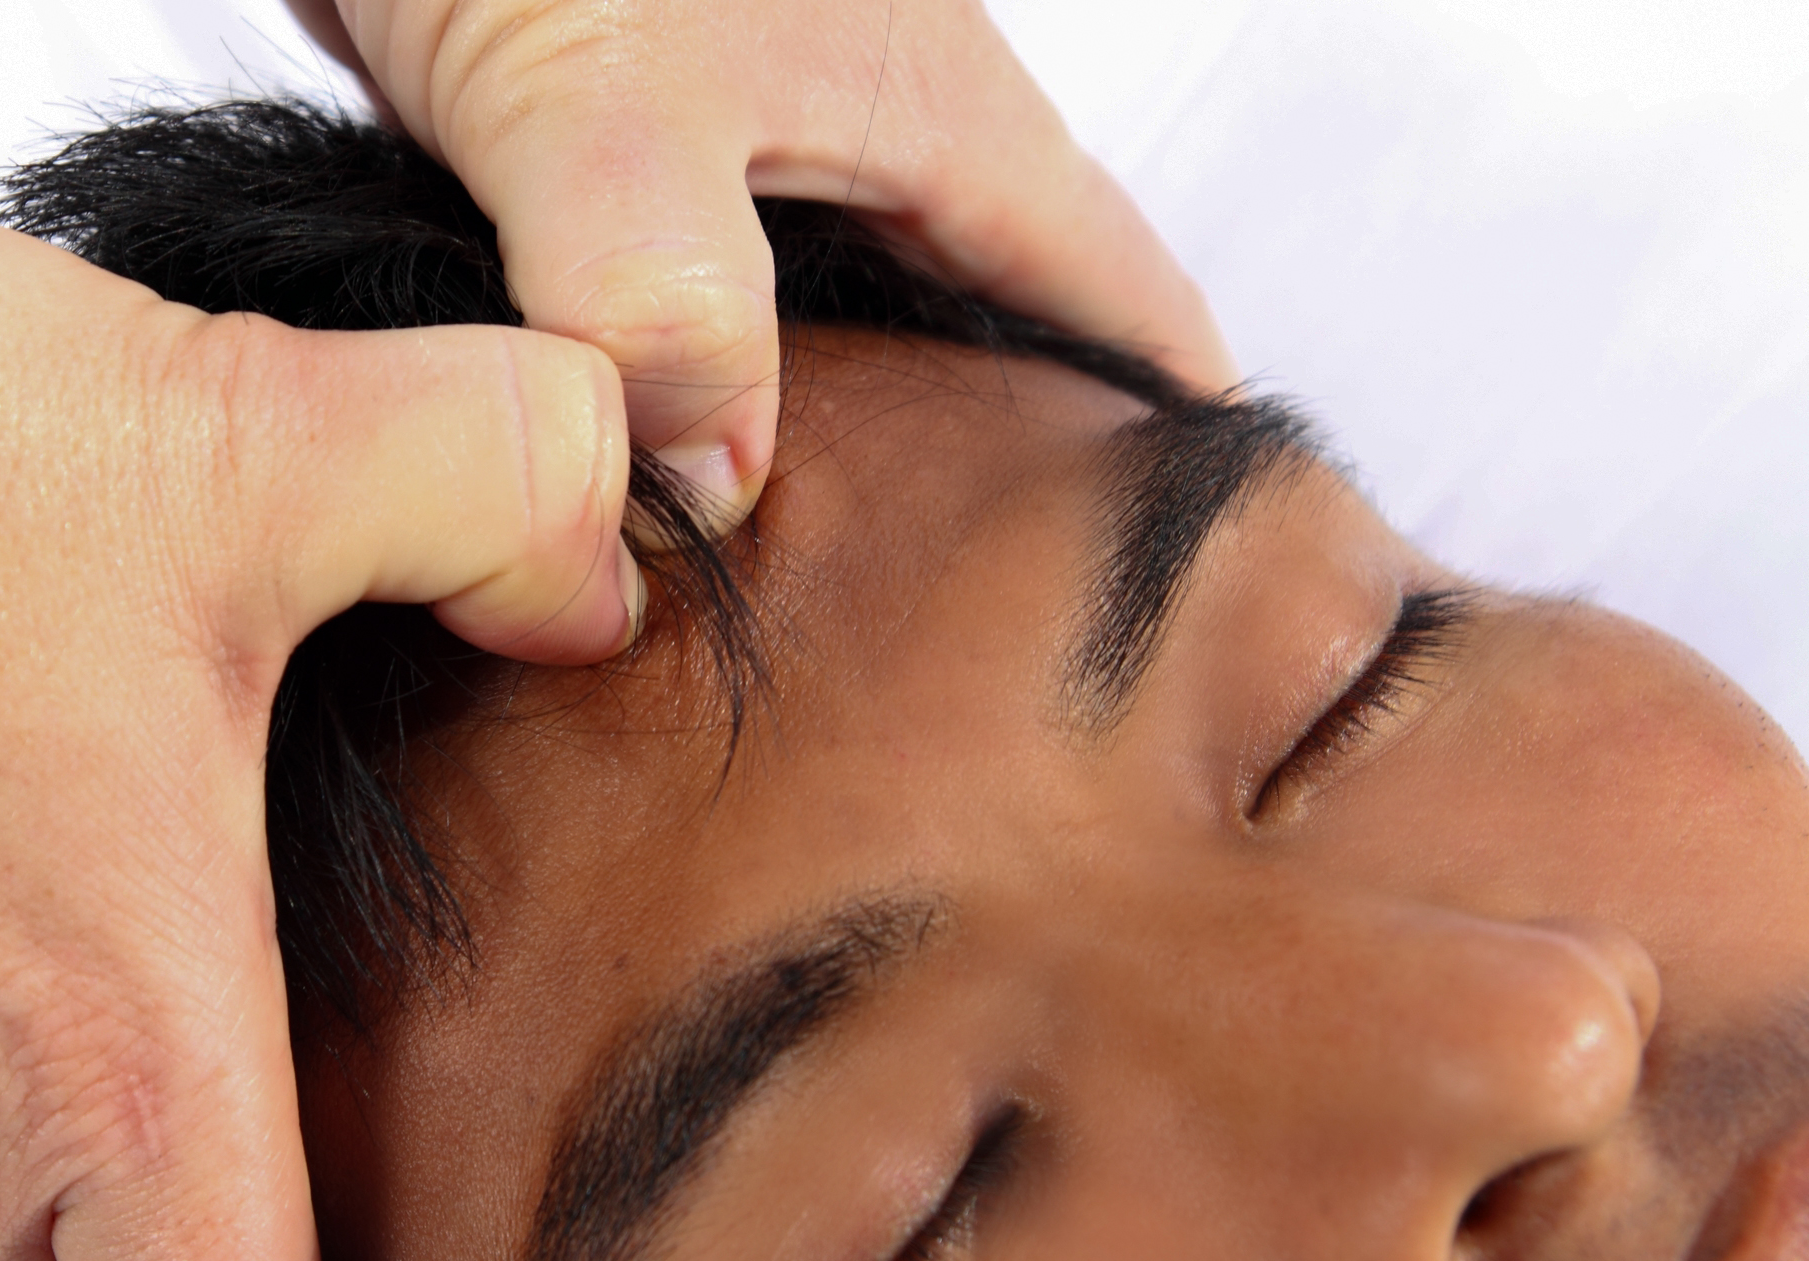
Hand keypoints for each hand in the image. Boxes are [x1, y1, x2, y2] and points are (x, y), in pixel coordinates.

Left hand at [296, 0, 1239, 515]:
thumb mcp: (606, 105)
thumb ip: (671, 310)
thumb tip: (717, 486)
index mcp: (935, 104)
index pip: (1111, 283)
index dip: (1166, 413)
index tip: (1203, 545)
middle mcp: (863, 114)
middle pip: (986, 311)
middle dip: (1002, 449)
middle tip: (996, 609)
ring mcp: (745, 125)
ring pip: (835, 309)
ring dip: (838, 422)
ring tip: (833, 566)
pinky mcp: (619, 140)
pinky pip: (693, 295)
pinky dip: (696, 382)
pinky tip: (650, 458)